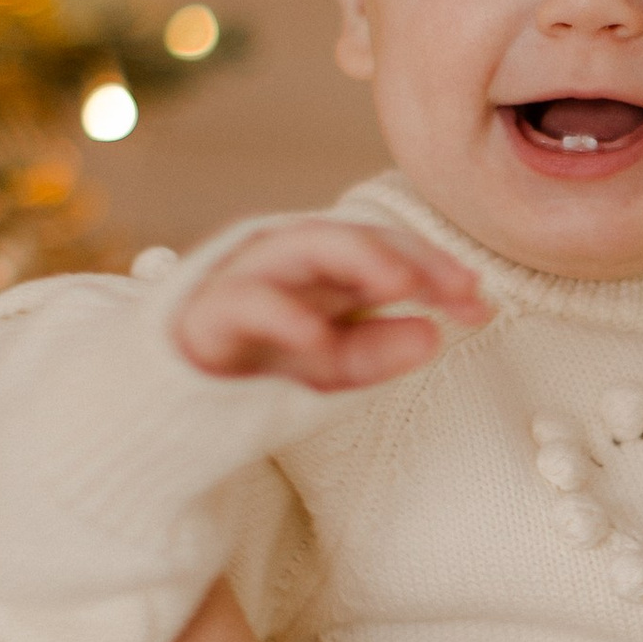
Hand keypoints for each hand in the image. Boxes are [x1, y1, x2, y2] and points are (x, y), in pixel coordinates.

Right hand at [173, 219, 486, 388]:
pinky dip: (282, 316)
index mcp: (320, 273)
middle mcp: (285, 263)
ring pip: (303, 247)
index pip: (387, 255)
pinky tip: (317, 338)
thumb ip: (374, 353)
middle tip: (456, 286)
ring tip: (402, 286)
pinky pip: (244, 303)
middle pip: (354, 238)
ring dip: (357, 260)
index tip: (480, 303)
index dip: (436, 272)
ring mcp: (244, 279)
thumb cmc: (250, 373)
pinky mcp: (204, 312)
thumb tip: (434, 336)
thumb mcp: (327, 370)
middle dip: (408, 258)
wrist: (162, 403)